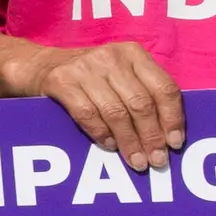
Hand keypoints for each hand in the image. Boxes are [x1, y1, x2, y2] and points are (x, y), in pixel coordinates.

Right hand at [12, 39, 188, 169]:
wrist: (40, 65)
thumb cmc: (90, 77)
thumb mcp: (120, 74)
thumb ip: (144, 93)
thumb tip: (169, 135)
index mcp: (133, 53)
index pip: (163, 87)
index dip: (172, 118)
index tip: (175, 143)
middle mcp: (111, 57)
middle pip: (140, 103)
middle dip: (151, 136)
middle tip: (157, 161)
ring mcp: (84, 68)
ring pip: (115, 112)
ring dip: (129, 142)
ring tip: (137, 162)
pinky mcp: (61, 82)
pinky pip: (87, 114)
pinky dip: (101, 134)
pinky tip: (109, 147)